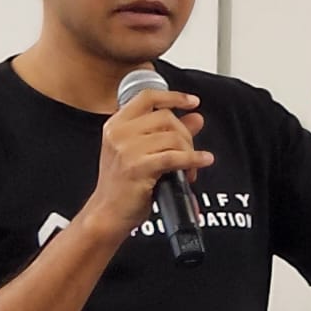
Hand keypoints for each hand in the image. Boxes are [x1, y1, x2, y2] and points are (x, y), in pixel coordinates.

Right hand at [87, 90, 210, 235]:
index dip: (174, 97)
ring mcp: (126, 149)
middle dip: (185, 135)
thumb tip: (195, 118)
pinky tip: (202, 161)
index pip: (148, 97)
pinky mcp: (137, 167)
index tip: (192, 101)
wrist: (107, 214)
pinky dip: (193, 159)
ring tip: (188, 169)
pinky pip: (174, 157)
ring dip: (189, 153)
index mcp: (116, 124)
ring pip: (173, 138)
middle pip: (166, 118)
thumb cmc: (123, 185)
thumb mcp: (141, 153)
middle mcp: (119, 133)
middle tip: (189, 153)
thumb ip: (167, 132)